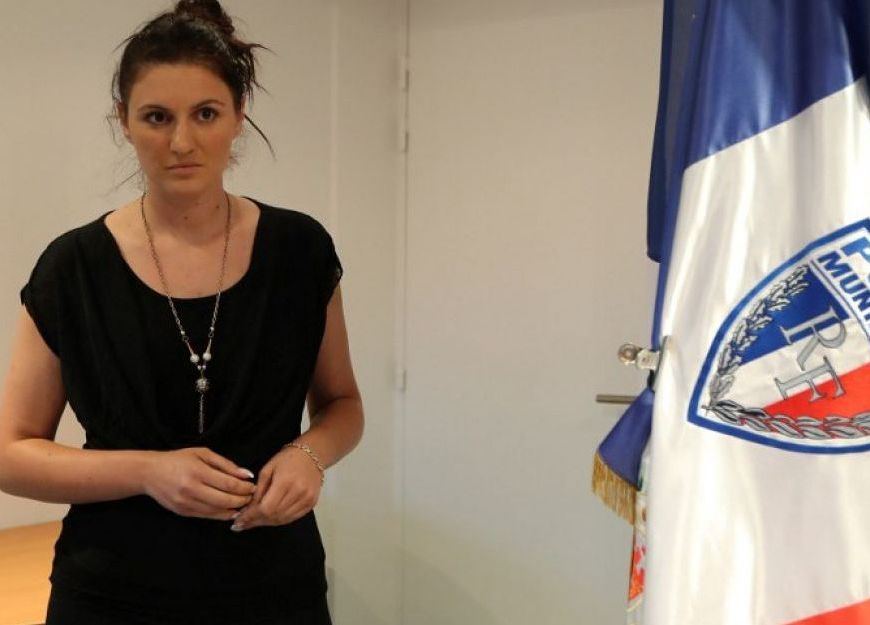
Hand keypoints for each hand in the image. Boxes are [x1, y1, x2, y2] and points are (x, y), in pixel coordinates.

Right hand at [142, 447, 256, 520]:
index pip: (229, 484)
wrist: (150, 473)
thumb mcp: (203, 454)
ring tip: (243, 503)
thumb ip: (226, 465)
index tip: (253, 486)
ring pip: (217, 511)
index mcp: (198, 472)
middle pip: (225, 500)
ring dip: (234, 509)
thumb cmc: (178, 459)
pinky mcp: (183, 512)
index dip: (244, 487)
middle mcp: (192, 489)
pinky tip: (230, 510)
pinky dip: (222, 515)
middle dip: (242, 499)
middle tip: (251, 496)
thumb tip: (246, 474)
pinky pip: (207, 516)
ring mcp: (186, 503)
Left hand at [230, 445, 322, 530]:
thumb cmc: (287, 459)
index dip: (251, 516)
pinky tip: (269, 519)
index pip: (266, 508)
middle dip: (256, 521)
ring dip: (267, 523)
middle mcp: (298, 493)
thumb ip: (258, 491)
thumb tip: (247, 510)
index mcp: (285, 482)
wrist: (312, 455)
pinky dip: (279, 520)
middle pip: (274, 516)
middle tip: (243, 524)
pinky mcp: (312, 504)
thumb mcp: (267, 470)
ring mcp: (307, 500)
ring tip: (254, 522)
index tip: (239, 521)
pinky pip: (292, 518)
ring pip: (283, 520)